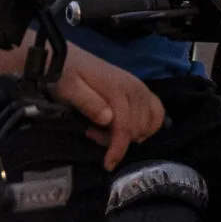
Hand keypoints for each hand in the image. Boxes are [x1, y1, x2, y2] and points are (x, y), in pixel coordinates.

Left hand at [53, 48, 165, 169]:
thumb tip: (109, 120)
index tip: (108, 164)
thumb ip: (88, 103)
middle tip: (93, 133)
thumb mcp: (68, 89)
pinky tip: (130, 129)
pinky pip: (156, 110)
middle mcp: (133, 87)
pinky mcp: (138, 88)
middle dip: (119, 140)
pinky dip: (149, 124)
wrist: (66, 58)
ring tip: (107, 131)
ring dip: (132, 134)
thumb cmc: (64, 75)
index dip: (118, 147)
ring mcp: (138, 87)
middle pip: (138, 126)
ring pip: (150, 121)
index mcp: (116, 88)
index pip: (125, 124)